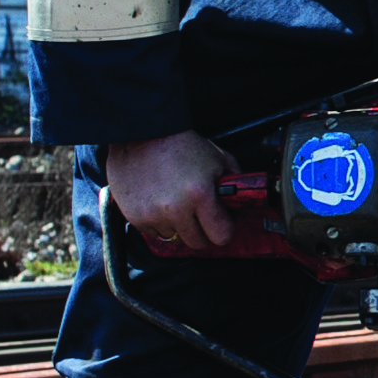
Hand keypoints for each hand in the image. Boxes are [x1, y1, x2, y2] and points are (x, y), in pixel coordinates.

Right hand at [105, 131, 239, 252]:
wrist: (143, 134)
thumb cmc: (181, 145)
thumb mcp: (219, 159)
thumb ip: (236, 183)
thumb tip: (243, 204)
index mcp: (200, 194)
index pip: (221, 236)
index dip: (225, 229)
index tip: (223, 222)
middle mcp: (175, 208)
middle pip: (198, 243)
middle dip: (204, 232)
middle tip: (201, 216)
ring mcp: (153, 214)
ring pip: (175, 238)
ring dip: (180, 227)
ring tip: (178, 204)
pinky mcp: (135, 216)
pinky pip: (154, 233)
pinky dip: (160, 223)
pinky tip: (161, 203)